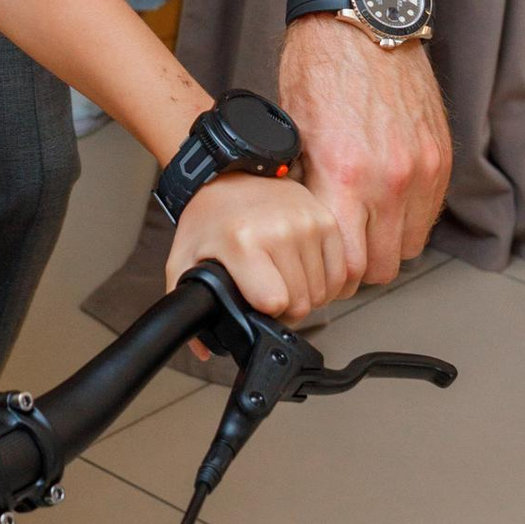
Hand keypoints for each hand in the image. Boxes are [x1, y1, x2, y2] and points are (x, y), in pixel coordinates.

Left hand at [166, 170, 350, 315]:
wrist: (230, 173)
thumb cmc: (209, 218)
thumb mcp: (184, 261)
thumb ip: (187, 306)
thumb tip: (205, 350)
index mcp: (243, 243)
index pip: (275, 304)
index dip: (266, 315)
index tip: (256, 305)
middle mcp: (280, 231)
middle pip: (302, 303)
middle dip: (286, 309)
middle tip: (268, 294)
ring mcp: (307, 224)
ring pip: (323, 291)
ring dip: (306, 295)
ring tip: (284, 279)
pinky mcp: (326, 219)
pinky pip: (340, 271)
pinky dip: (326, 280)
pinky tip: (304, 272)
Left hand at [279, 20, 451, 288]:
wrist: (363, 19)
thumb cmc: (319, 66)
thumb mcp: (292, 132)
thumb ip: (305, 186)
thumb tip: (302, 226)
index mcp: (344, 175)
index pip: (347, 265)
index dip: (330, 276)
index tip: (319, 269)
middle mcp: (390, 179)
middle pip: (381, 267)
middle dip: (357, 267)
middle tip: (339, 251)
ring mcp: (422, 169)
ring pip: (409, 246)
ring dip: (385, 245)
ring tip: (362, 227)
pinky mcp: (442, 157)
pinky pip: (430, 213)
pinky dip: (409, 218)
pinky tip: (385, 201)